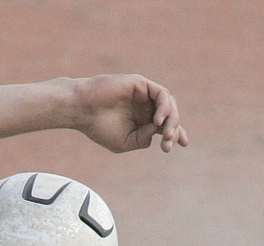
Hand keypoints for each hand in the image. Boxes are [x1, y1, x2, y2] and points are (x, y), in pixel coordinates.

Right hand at [72, 74, 187, 153]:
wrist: (82, 109)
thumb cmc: (98, 127)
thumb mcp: (124, 142)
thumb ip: (143, 139)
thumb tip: (159, 130)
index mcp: (142, 120)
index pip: (165, 125)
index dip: (176, 133)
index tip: (182, 145)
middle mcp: (146, 106)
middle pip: (170, 115)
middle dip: (174, 129)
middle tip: (169, 142)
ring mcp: (145, 94)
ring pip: (169, 104)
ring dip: (171, 119)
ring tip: (166, 133)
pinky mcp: (142, 84)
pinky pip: (161, 94)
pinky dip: (164, 107)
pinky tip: (158, 120)